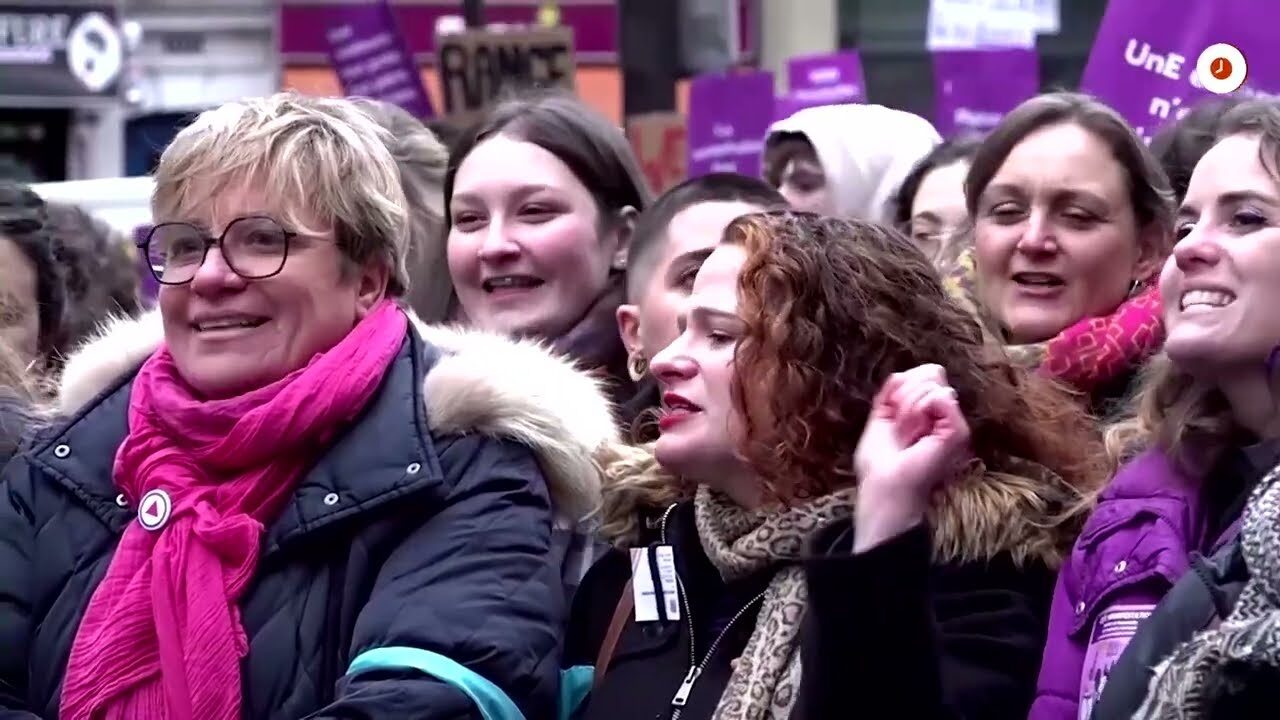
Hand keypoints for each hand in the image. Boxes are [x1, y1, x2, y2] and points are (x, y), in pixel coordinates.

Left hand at [852, 365, 971, 551]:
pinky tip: (915, 431)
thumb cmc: (880, 465)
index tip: (890, 412)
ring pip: (935, 383)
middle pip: (933, 373)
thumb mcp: (879, 420)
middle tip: (899, 426)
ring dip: (908, 405)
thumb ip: (890, 394)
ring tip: (906, 434)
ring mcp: (955, 424)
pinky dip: (919, 408)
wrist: (884, 490)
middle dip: (905, 394)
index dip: (903, 385)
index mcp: (929, 413)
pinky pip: (942, 397)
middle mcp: (946, 417)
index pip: (927, 373)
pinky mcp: (959, 433)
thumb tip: (902, 374)